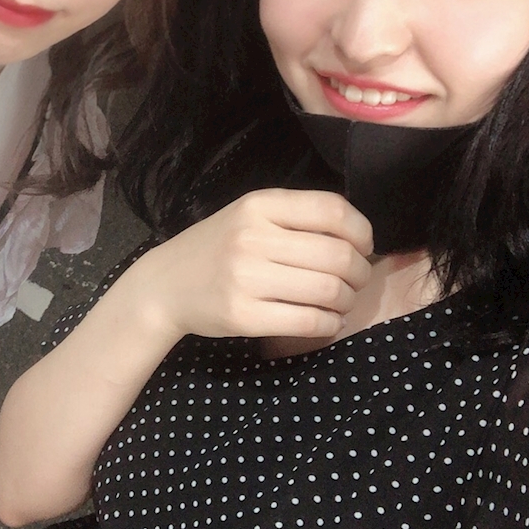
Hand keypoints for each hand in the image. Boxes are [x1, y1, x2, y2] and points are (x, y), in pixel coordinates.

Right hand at [138, 188, 372, 343]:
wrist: (165, 285)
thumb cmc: (217, 247)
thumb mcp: (249, 216)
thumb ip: (296, 217)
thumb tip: (359, 238)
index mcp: (259, 205)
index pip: (333, 211)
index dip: (362, 231)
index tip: (363, 247)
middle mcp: (253, 237)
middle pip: (338, 256)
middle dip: (360, 272)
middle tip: (355, 281)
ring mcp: (246, 278)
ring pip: (328, 291)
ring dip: (347, 300)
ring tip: (341, 302)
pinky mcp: (243, 315)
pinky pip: (309, 321)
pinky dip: (329, 324)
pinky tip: (326, 320)